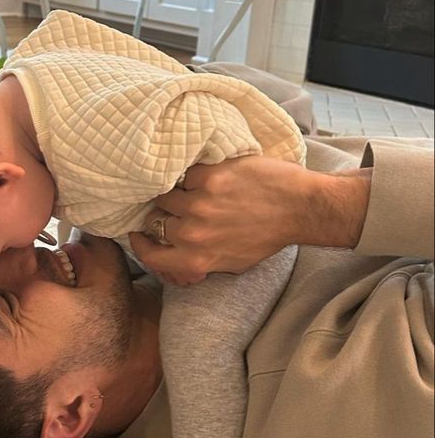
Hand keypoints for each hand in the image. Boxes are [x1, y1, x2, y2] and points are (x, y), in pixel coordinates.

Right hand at [129, 156, 370, 284]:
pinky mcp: (209, 177)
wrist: (299, 208)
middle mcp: (194, 233)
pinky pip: (186, 174)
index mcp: (197, 258)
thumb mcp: (233, 264)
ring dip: (176, 191)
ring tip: (192, 188)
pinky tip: (210, 176)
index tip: (139, 234)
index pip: (150, 256)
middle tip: (171, 206)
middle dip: (162, 213)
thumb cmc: (268, 237)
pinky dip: (194, 174)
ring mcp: (200, 203)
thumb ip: (201, 261)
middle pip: (155, 219)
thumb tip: (176, 256)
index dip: (140, 244)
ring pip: (166, 194)